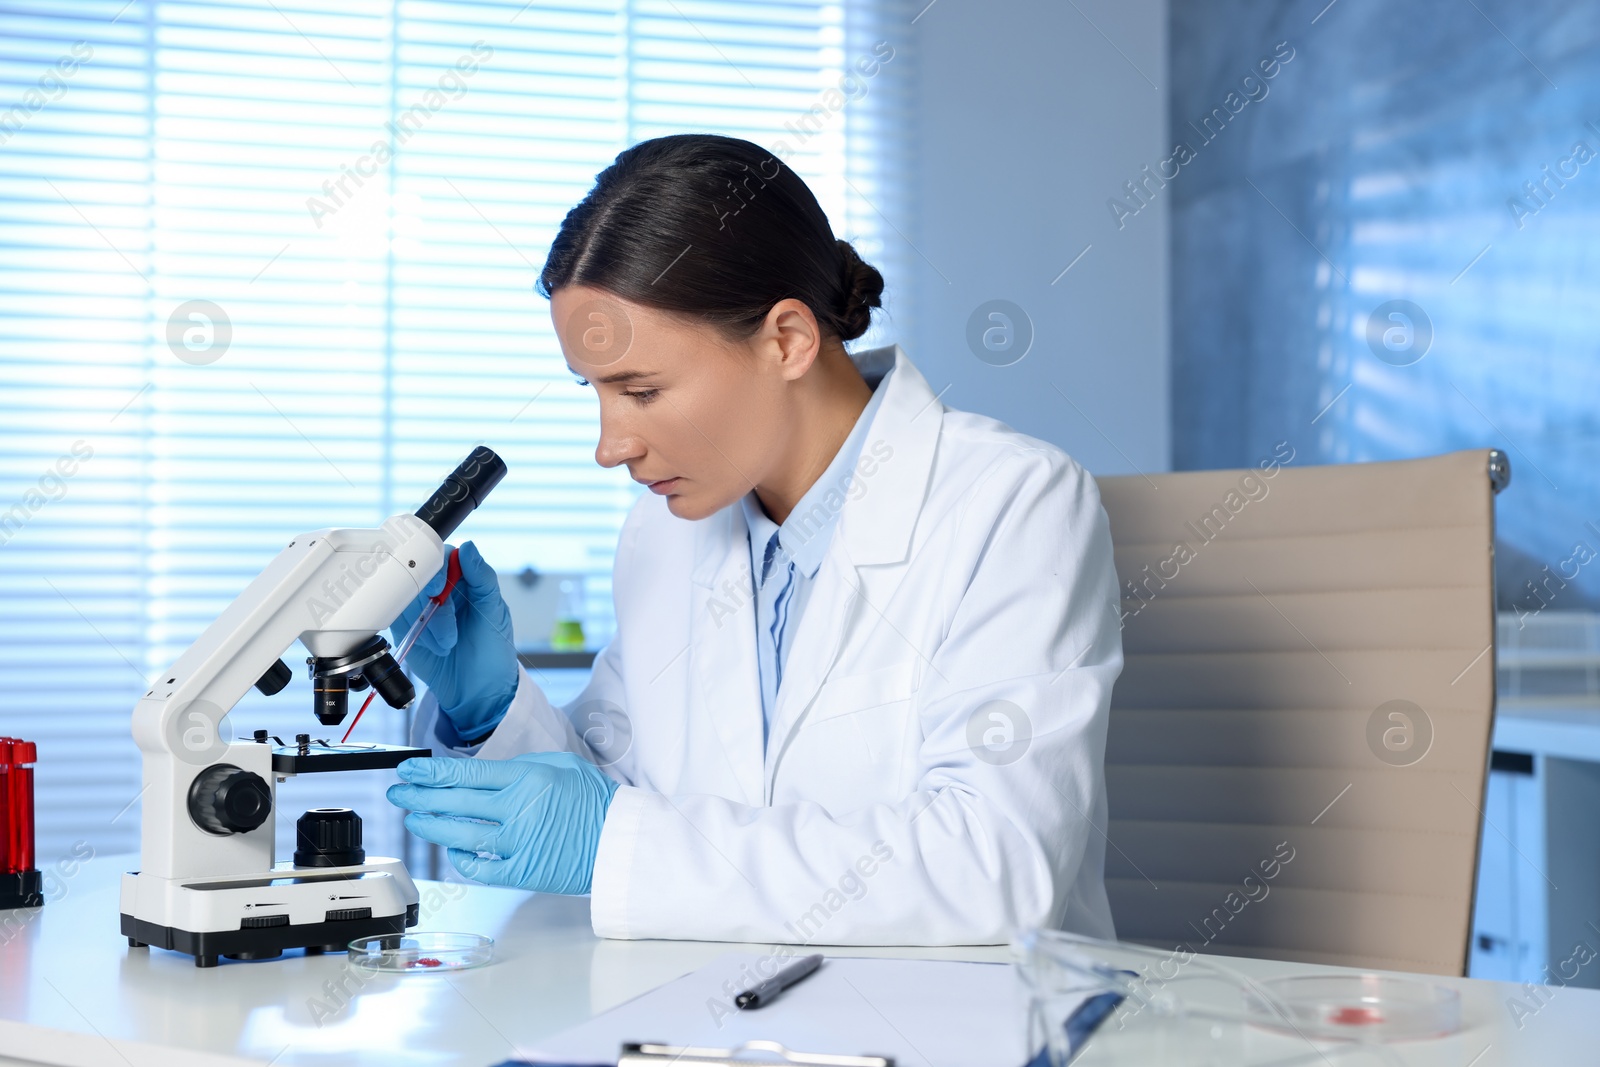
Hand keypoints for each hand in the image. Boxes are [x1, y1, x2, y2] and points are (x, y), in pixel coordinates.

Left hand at [386, 752, 619, 893]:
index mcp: (528, 778)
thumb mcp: (563, 765)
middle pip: (454, 802)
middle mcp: (518, 809)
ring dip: (429, 826)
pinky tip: (452, 849)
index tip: (410, 771)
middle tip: (399, 792)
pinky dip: (460, 858)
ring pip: (457, 835)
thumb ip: (523, 767)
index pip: (466, 774)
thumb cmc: (596, 802)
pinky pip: (478, 867)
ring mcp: (517, 843)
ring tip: (413, 819)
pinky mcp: (521, 872)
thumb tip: (484, 775)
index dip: (431, 773)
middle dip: (419, 796)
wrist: (621, 841)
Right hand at [391, 540, 517, 739]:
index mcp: (464, 578)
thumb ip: (482, 578)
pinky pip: (395, 616)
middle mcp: (440, 589)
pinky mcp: (404, 625)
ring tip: (447, 644)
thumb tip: (468, 548)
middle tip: (447, 627)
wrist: (476, 690)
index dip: (436, 569)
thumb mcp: (495, 612)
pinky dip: (412, 630)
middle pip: (419, 576)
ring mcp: (420, 606)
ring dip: (426, 623)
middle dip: (433, 604)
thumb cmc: (493, 650)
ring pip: (405, 597)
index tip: (440, 589)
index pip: (441, 557)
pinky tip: (429, 644)